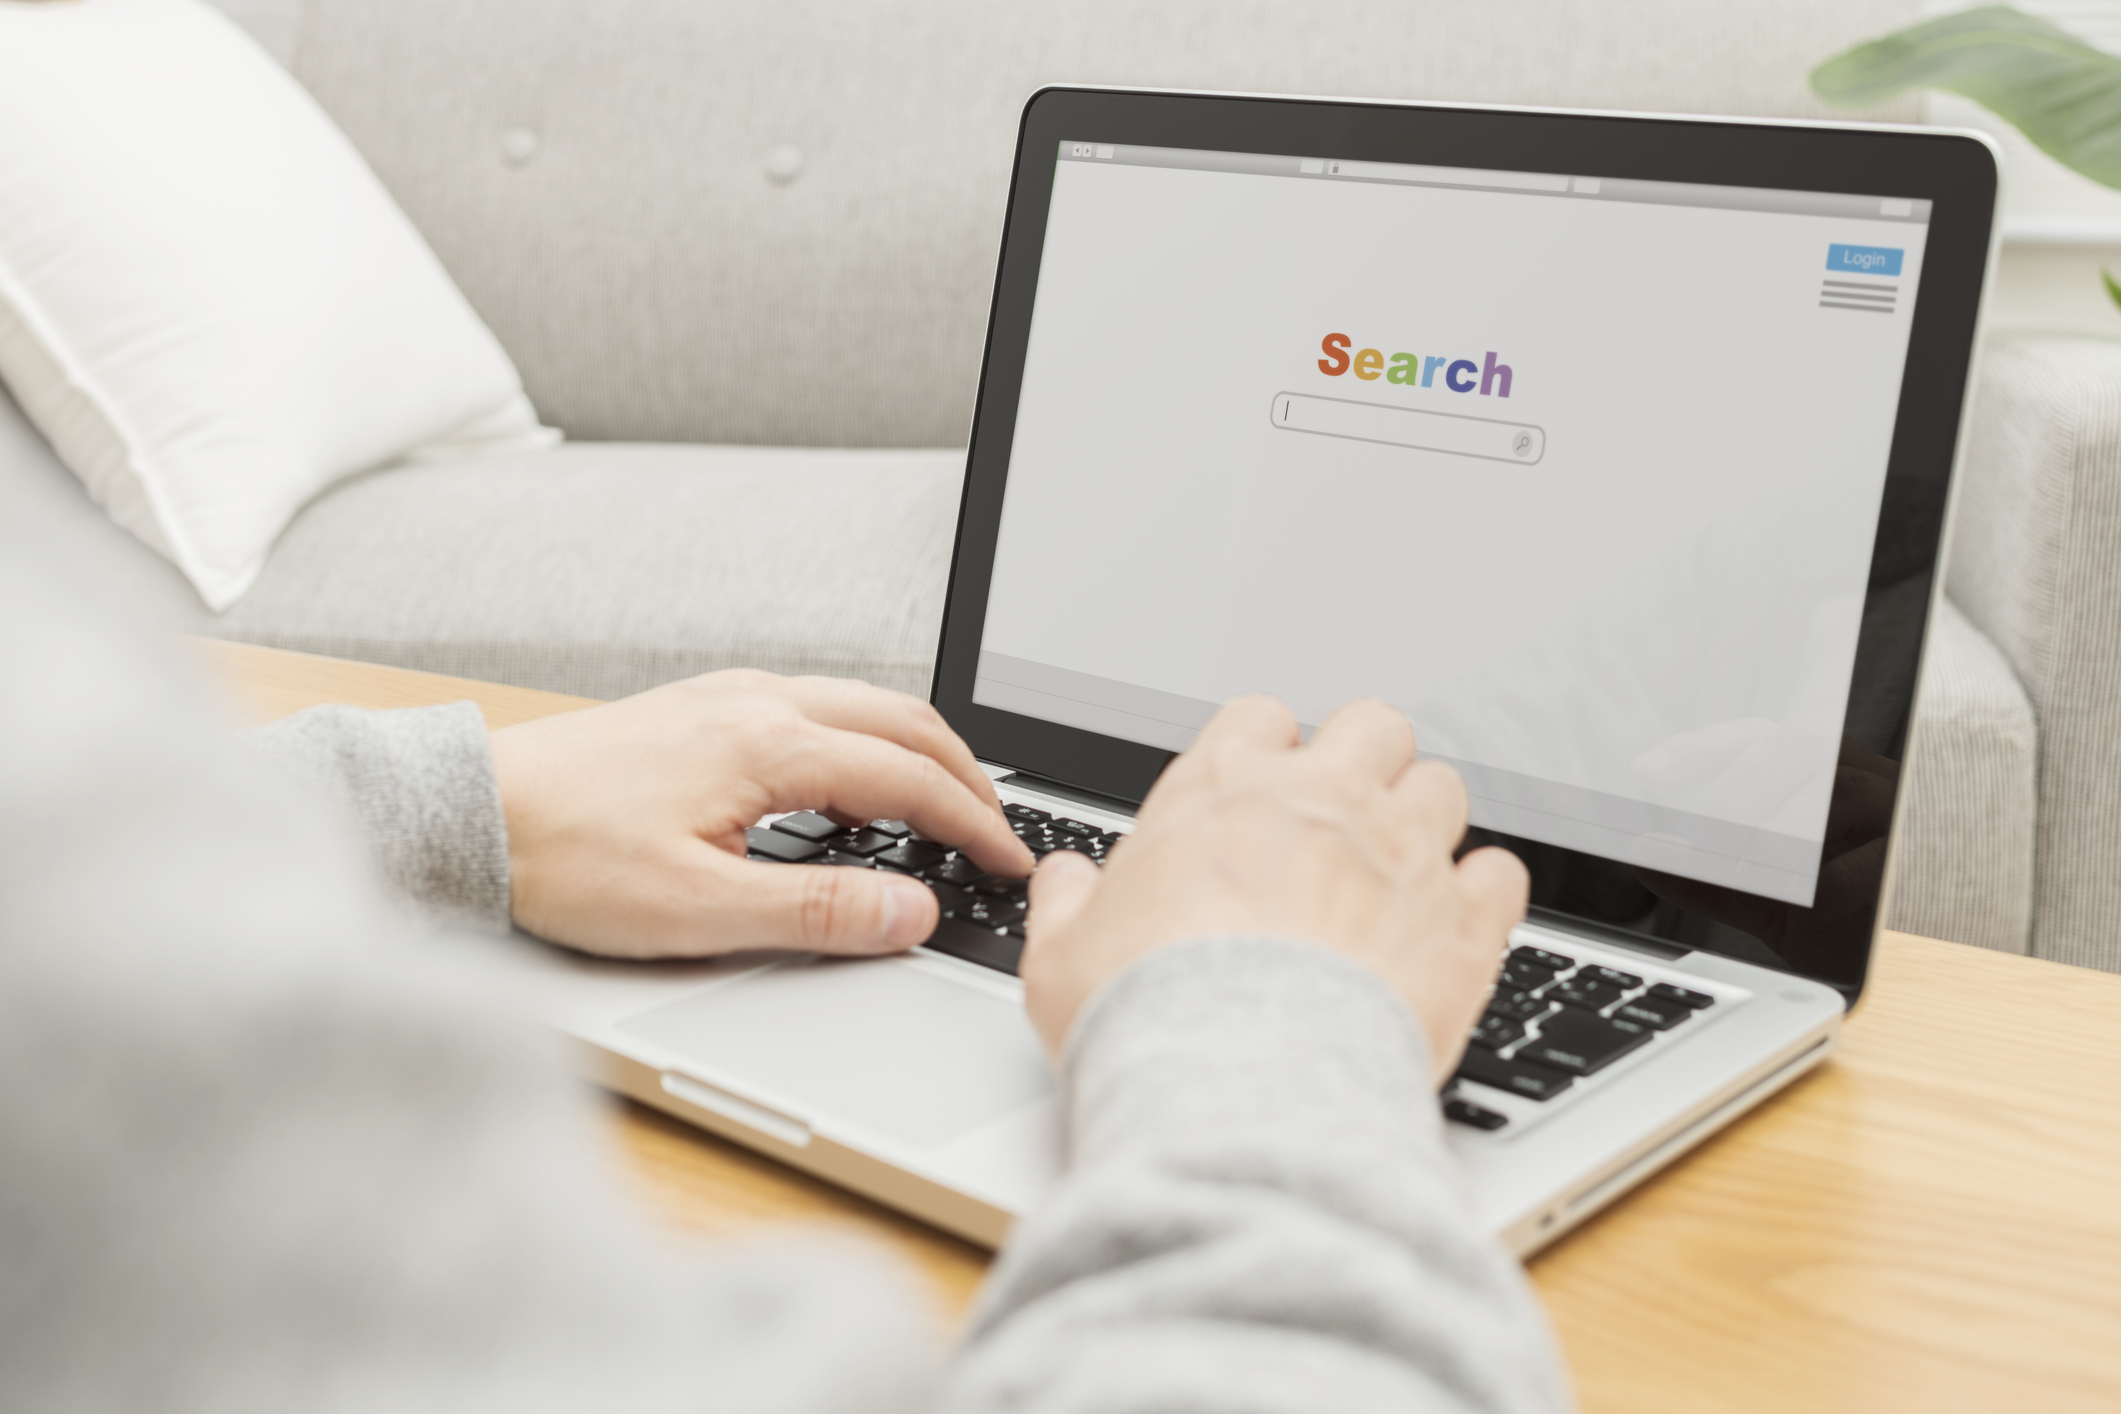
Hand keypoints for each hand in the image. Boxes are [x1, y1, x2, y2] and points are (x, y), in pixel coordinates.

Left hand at [488, 670, 1032, 957]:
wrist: (470, 813)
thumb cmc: (565, 859)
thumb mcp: (699, 909)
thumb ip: (818, 909)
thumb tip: (912, 910)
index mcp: (769, 743)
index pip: (910, 780)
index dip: (975, 826)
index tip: (1013, 864)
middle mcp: (758, 702)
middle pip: (903, 722)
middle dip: (967, 776)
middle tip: (1003, 832)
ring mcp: (729, 696)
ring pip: (863, 705)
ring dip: (921, 750)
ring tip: (951, 803)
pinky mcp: (703, 706)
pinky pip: (820, 706)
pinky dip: (870, 739)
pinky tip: (859, 780)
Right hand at [1020, 695, 1528, 1080]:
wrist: (1238, 1091)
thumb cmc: (1148, 1018)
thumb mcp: (1063, 955)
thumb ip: (1066, 903)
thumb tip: (1063, 881)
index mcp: (1224, 788)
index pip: (1262, 716)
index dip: (1268, 750)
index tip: (1265, 790)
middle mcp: (1323, 801)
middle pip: (1374, 724)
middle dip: (1367, 759)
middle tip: (1348, 816)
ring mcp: (1402, 856)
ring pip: (1445, 786)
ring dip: (1426, 820)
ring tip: (1403, 873)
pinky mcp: (1463, 924)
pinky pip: (1502, 874)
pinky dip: (1485, 894)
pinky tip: (1460, 923)